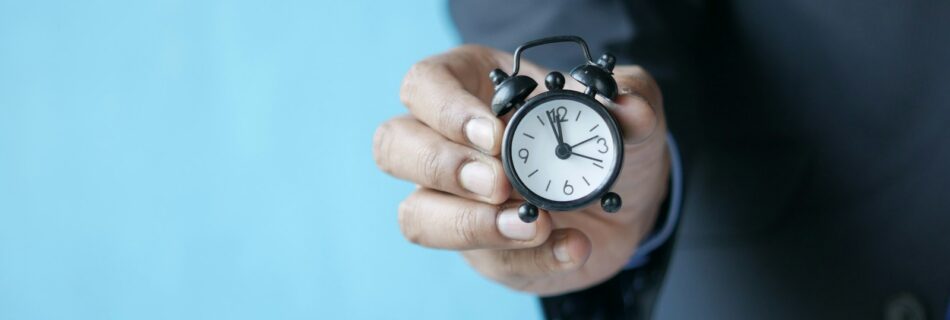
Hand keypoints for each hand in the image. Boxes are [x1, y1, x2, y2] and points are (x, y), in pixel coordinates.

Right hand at [374, 45, 668, 294]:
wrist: (626, 203)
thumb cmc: (608, 142)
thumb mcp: (630, 114)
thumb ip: (634, 104)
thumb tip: (628, 109)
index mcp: (470, 85)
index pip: (425, 85)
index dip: (448, 110)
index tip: (496, 135)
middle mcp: (446, 140)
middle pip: (395, 145)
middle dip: (443, 167)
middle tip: (500, 183)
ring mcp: (451, 199)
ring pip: (415, 215)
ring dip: (469, 225)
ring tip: (531, 224)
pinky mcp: (475, 246)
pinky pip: (480, 257)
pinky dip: (527, 257)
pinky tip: (571, 246)